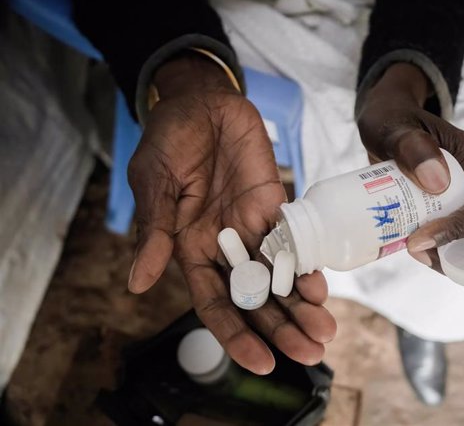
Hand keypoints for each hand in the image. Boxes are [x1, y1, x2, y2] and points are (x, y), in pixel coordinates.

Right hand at [127, 54, 335, 373]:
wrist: (202, 102)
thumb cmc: (169, 140)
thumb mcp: (155, 184)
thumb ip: (155, 232)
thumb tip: (138, 283)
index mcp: (189, 249)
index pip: (214, 303)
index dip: (236, 335)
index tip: (262, 362)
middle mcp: (225, 247)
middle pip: (256, 298)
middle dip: (281, 327)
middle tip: (311, 353)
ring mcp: (253, 228)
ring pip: (280, 276)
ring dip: (301, 305)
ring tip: (325, 331)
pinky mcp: (275, 206)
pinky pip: (295, 240)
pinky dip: (308, 263)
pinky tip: (322, 286)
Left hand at [356, 62, 463, 269]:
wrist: (385, 120)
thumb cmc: (389, 118)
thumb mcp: (393, 126)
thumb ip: (410, 144)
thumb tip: (438, 182)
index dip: (461, 230)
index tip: (420, 239)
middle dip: (454, 249)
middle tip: (413, 250)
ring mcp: (460, 196)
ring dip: (445, 255)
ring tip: (410, 250)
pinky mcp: (444, 208)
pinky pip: (449, 237)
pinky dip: (434, 250)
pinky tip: (407, 247)